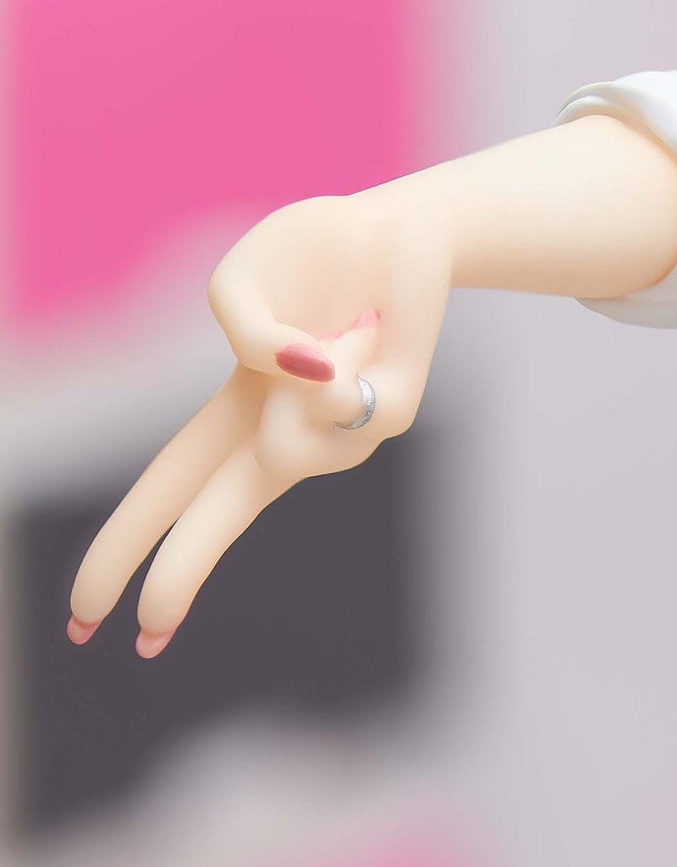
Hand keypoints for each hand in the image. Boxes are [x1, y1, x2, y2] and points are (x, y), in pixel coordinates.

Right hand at [67, 191, 452, 656]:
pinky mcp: (391, 414)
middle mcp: (284, 435)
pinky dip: (344, 347)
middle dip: (180, 571)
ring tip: (335, 324)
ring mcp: (341, 433)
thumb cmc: (310, 258)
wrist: (397, 226)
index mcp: (233, 414)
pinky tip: (371, 328)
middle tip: (144, 639)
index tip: (88, 617)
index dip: (127, 545)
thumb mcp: (237, 284)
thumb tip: (318, 393)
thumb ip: (251, 342)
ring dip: (294, 366)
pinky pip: (338, 396)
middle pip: (220, 516)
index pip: (171, 487)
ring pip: (282, 451)